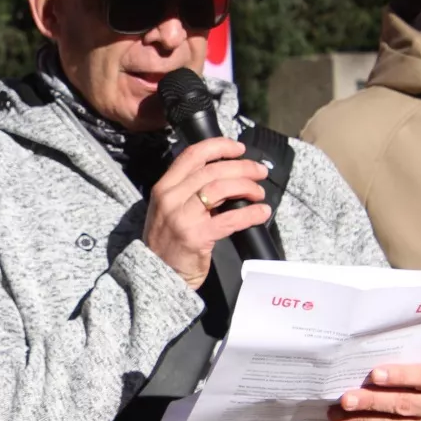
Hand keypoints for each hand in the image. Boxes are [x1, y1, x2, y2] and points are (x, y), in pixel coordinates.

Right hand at [143, 137, 270, 290]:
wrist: (159, 274)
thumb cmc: (169, 241)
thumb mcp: (169, 208)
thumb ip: (188, 190)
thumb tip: (225, 173)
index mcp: (164, 187)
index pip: (192, 155)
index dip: (219, 146)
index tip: (239, 148)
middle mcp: (171, 198)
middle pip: (213, 170)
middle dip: (242, 167)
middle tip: (260, 172)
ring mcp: (183, 217)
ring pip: (221, 188)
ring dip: (246, 186)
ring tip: (259, 193)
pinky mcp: (197, 236)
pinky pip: (230, 219)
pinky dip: (250, 213)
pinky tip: (261, 212)